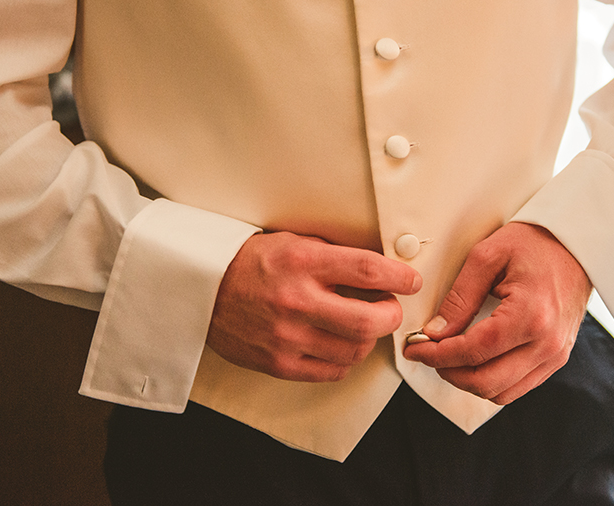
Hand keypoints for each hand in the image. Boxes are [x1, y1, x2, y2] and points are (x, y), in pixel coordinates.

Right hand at [207, 231, 421, 381]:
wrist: (202, 289)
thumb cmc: (252, 262)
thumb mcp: (293, 243)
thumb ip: (333, 256)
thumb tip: (382, 267)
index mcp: (302, 262)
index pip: (367, 271)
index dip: (399, 278)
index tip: (411, 282)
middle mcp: (296, 300)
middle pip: (368, 320)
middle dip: (391, 315)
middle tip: (390, 308)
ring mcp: (287, 336)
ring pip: (354, 350)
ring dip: (368, 339)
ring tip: (363, 325)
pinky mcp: (278, 363)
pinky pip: (332, 371)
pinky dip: (346, 360)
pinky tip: (340, 344)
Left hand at [403, 222, 591, 404]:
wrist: (576, 244)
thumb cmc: (535, 243)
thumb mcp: (487, 256)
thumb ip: (459, 298)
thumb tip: (435, 332)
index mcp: (530, 315)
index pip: (473, 351)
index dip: (436, 355)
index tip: (415, 347)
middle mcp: (547, 343)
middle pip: (486, 382)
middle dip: (448, 372)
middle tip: (428, 353)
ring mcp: (555, 355)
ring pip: (501, 393)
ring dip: (468, 381)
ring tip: (449, 357)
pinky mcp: (556, 358)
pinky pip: (518, 387)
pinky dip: (491, 380)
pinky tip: (475, 360)